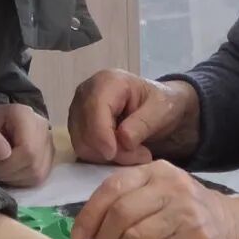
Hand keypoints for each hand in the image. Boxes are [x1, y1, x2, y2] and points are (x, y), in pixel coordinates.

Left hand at [0, 103, 54, 187]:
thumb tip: (4, 153)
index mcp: (25, 115)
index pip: (27, 151)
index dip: (7, 165)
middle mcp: (42, 126)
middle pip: (34, 164)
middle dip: (9, 172)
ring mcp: (47, 141)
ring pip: (38, 173)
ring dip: (14, 177)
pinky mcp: (47, 156)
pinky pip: (39, 177)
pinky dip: (20, 179)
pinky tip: (8, 170)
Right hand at [68, 70, 199, 165]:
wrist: (155, 105)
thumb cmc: (159, 103)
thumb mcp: (160, 110)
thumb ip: (142, 124)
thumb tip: (123, 140)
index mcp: (107, 81)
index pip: (94, 108)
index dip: (101, 134)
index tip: (114, 154)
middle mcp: (86, 92)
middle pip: (85, 129)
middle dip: (110, 150)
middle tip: (140, 155)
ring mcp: (79, 110)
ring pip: (81, 142)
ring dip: (106, 156)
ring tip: (134, 153)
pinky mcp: (78, 126)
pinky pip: (82, 148)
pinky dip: (101, 157)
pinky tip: (121, 153)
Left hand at [72, 160, 238, 238]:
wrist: (238, 229)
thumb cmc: (190, 216)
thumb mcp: (162, 195)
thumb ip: (130, 202)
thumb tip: (86, 230)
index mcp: (156, 171)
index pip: (112, 187)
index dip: (90, 213)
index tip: (77, 237)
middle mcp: (171, 185)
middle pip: (121, 213)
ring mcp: (186, 211)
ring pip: (135, 237)